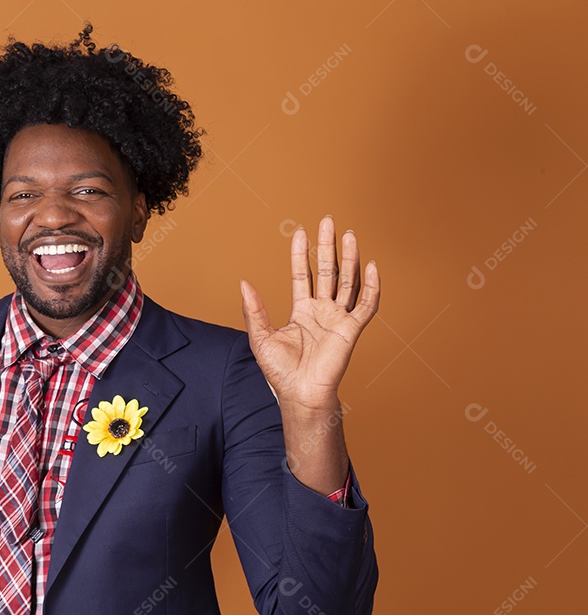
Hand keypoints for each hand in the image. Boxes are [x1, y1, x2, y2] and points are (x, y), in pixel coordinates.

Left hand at [240, 215, 378, 411]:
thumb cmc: (280, 371)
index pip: (303, 274)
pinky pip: (366, 305)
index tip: (301, 232)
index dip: (302, 254)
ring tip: (349, 235)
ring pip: (348, 281)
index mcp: (302, 311)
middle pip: (328, 271)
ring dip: (349, 258)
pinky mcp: (352, 330)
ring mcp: (339, 319)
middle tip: (328, 221)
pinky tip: (371, 266)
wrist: (299, 394)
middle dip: (328, 246)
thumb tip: (243, 283)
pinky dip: (371, 286)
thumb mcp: (260, 337)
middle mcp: (322, 311)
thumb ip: (254, 310)